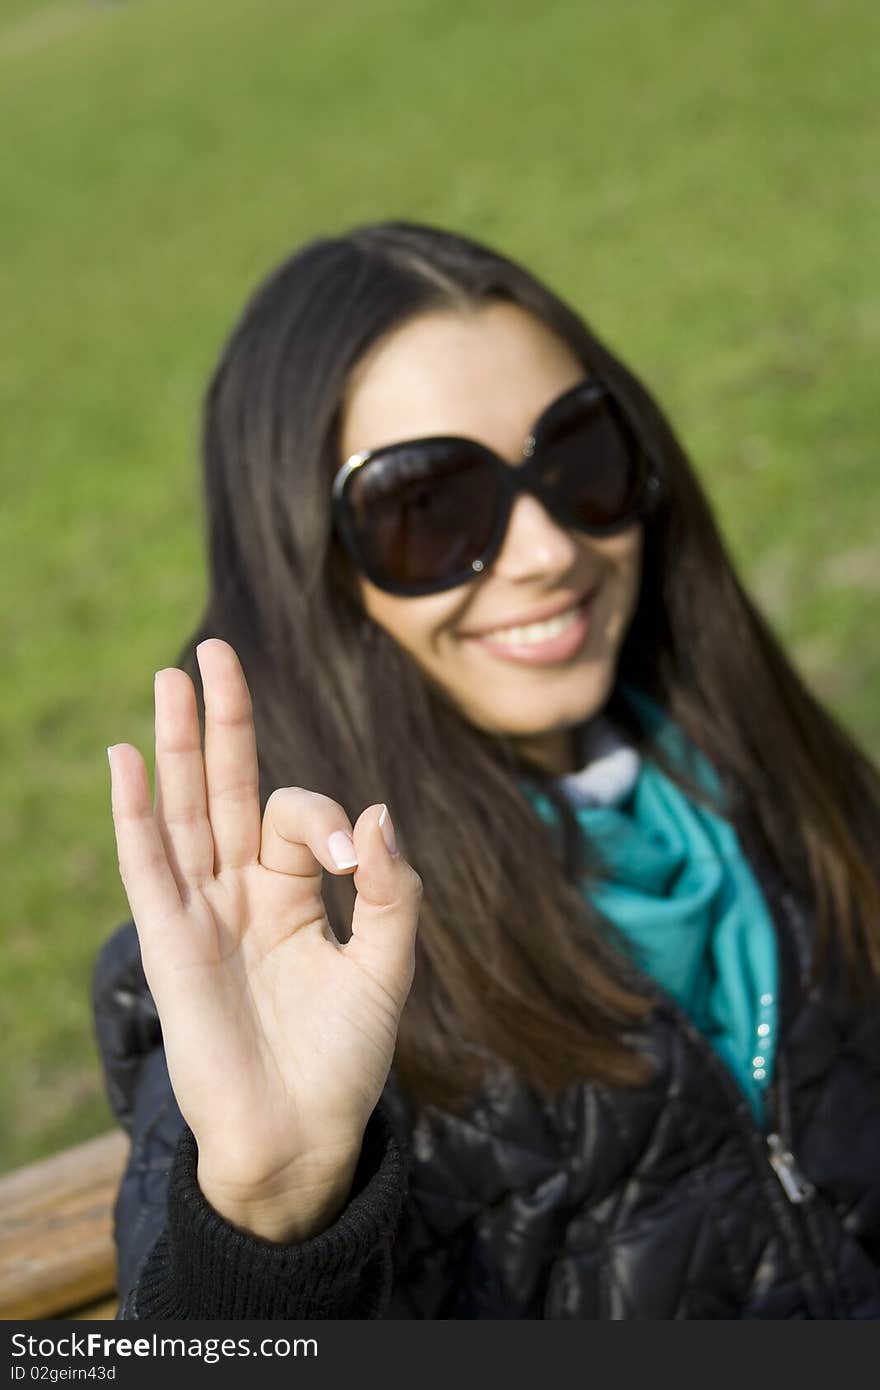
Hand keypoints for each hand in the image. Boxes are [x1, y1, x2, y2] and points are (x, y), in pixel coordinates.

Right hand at [107, 638, 421, 1239]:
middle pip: (227, 788)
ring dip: (178, 746)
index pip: (299, 817)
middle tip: (213, 650)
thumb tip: (378, 813)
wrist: (300, 1138)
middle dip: (223, 720)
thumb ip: (392, 891)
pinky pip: (148, 866)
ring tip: (171, 679)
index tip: (355, 857)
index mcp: (293, 890)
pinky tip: (128, 758)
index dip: (328, 819)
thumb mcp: (388, 968)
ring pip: (184, 812)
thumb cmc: (346, 1059)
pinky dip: (134, 813)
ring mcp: (201, 912)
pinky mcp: (170, 944)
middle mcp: (242, 891)